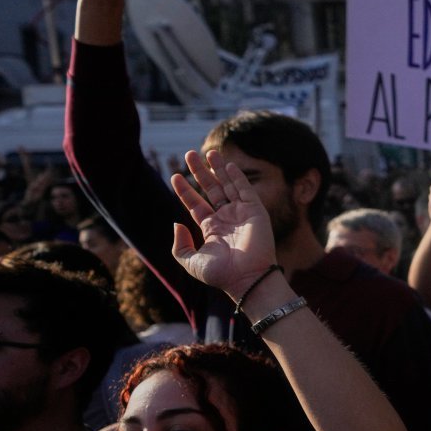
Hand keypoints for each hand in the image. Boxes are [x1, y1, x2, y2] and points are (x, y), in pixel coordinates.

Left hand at [169, 149, 276, 299]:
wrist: (247, 278)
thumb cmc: (221, 274)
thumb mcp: (191, 261)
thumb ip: (179, 245)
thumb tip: (177, 224)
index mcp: (212, 229)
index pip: (196, 204)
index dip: (185, 190)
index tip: (175, 176)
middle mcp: (226, 219)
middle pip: (211, 189)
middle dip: (200, 172)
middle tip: (189, 154)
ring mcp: (241, 214)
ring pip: (228, 185)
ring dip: (218, 169)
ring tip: (208, 152)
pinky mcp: (255, 211)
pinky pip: (245, 190)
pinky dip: (237, 177)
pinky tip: (227, 165)